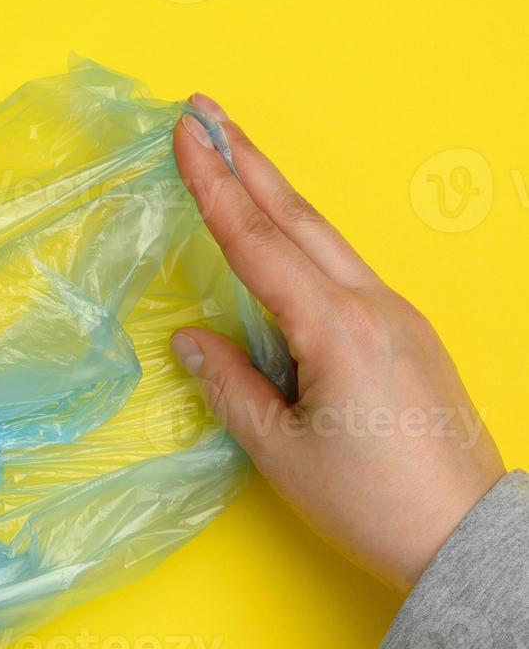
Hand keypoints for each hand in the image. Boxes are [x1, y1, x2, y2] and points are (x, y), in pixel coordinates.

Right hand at [173, 94, 505, 591]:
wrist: (463, 536)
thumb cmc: (370, 502)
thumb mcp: (281, 451)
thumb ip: (230, 385)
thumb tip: (191, 338)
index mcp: (335, 330)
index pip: (258, 243)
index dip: (215, 186)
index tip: (185, 135)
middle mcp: (372, 307)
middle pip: (297, 218)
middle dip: (246, 160)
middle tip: (204, 112)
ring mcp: (397, 315)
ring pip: (323, 238)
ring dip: (273, 192)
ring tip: (233, 155)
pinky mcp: (406, 334)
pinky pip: (342, 270)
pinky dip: (300, 238)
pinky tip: (279, 236)